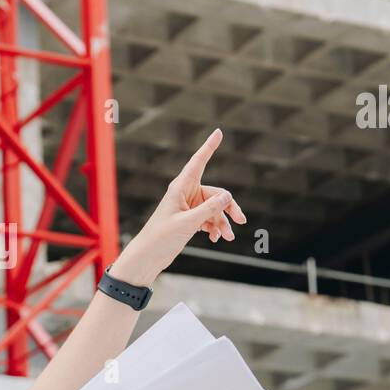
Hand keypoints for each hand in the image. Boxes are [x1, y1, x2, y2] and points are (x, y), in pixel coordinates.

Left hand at [113, 128, 245, 283]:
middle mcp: (186, 194)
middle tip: (241, 221)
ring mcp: (189, 207)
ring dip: (223, 222)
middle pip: (216, 193)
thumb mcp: (187, 223)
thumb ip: (208, 210)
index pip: (198, 162)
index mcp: (180, 187)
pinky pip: (210, 219)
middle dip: (229, 207)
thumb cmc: (161, 237)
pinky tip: (216, 239)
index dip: (209, 146)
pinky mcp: (190, 220)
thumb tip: (228, 196)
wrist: (148, 257)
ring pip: (215, 209)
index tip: (219, 131)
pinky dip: (215, 228)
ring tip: (228, 237)